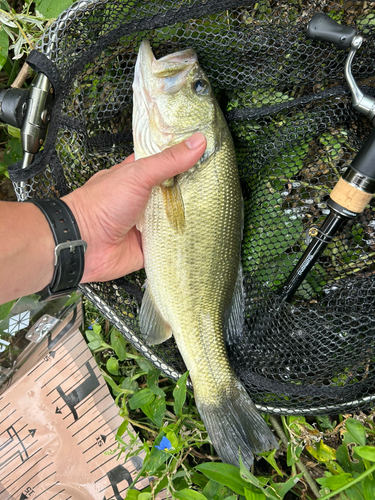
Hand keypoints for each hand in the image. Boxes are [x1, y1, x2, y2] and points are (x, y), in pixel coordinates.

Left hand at [63, 132, 206, 282]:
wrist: (84, 244)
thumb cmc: (99, 206)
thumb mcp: (137, 175)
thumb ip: (168, 161)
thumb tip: (196, 142)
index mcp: (138, 176)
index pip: (167, 162)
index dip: (186, 158)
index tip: (210, 153)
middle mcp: (144, 199)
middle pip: (176, 192)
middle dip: (193, 191)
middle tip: (218, 185)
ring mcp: (147, 223)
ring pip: (176, 218)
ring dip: (190, 216)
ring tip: (217, 209)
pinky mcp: (150, 245)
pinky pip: (172, 243)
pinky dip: (183, 240)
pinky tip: (200, 235)